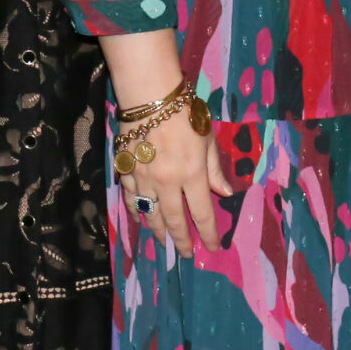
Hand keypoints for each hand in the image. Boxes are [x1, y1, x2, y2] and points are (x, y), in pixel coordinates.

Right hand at [118, 105, 233, 257]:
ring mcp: (143, 178)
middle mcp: (167, 182)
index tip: (211, 248)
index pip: (201, 213)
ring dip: (157, 230)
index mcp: (192, 174)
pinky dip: (135, 211)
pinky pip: (129, 198)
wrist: (150, 96)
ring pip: (150, 213)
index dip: (207, 233)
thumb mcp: (208, 138)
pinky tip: (140, 219)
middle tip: (184, 254)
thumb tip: (224, 193)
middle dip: (180, 239)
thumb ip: (215, 168)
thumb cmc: (185, 112)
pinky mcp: (125, 170)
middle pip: (173, 219)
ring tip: (162, 242)